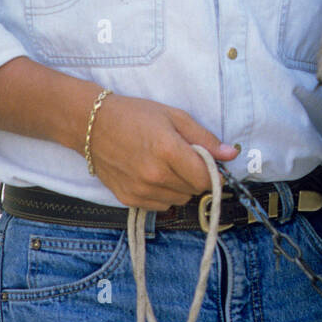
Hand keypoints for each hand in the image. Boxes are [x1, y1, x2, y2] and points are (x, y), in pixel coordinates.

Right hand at [86, 94, 237, 210]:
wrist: (91, 125)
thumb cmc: (134, 115)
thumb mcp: (174, 116)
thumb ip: (204, 138)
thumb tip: (230, 154)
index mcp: (169, 151)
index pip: (206, 179)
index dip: (213, 172)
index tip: (210, 164)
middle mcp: (155, 175)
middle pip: (194, 190)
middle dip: (195, 176)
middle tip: (182, 158)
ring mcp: (141, 190)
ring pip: (179, 200)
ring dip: (179, 186)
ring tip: (165, 165)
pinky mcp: (129, 200)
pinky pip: (161, 205)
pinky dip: (163, 194)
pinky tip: (151, 175)